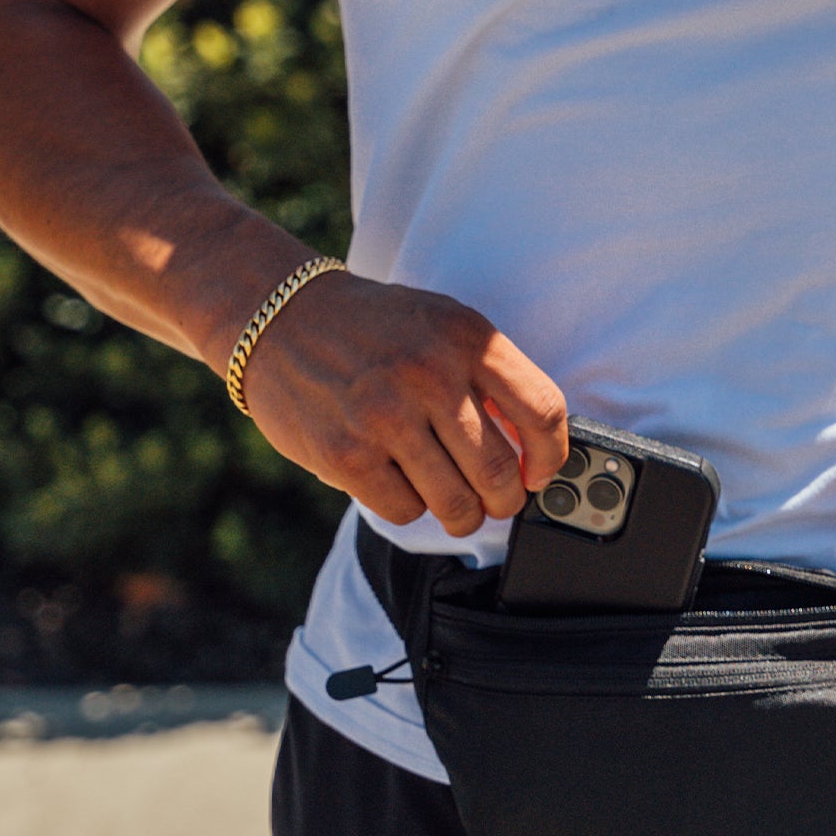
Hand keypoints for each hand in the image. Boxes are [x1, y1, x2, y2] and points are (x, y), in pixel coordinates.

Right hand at [236, 272, 568, 534]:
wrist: (282, 319)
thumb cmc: (377, 328)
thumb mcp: (444, 324)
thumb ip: (491, 374)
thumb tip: (534, 446)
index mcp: (467, 337)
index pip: (542, 411)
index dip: (553, 455)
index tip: (541, 471)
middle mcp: (430, 374)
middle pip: (501, 471)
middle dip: (507, 500)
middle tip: (499, 501)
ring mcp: (385, 416)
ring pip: (456, 502)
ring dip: (464, 516)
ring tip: (459, 508)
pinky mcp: (345, 455)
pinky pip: (405, 510)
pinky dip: (411, 507)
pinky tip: (403, 485)